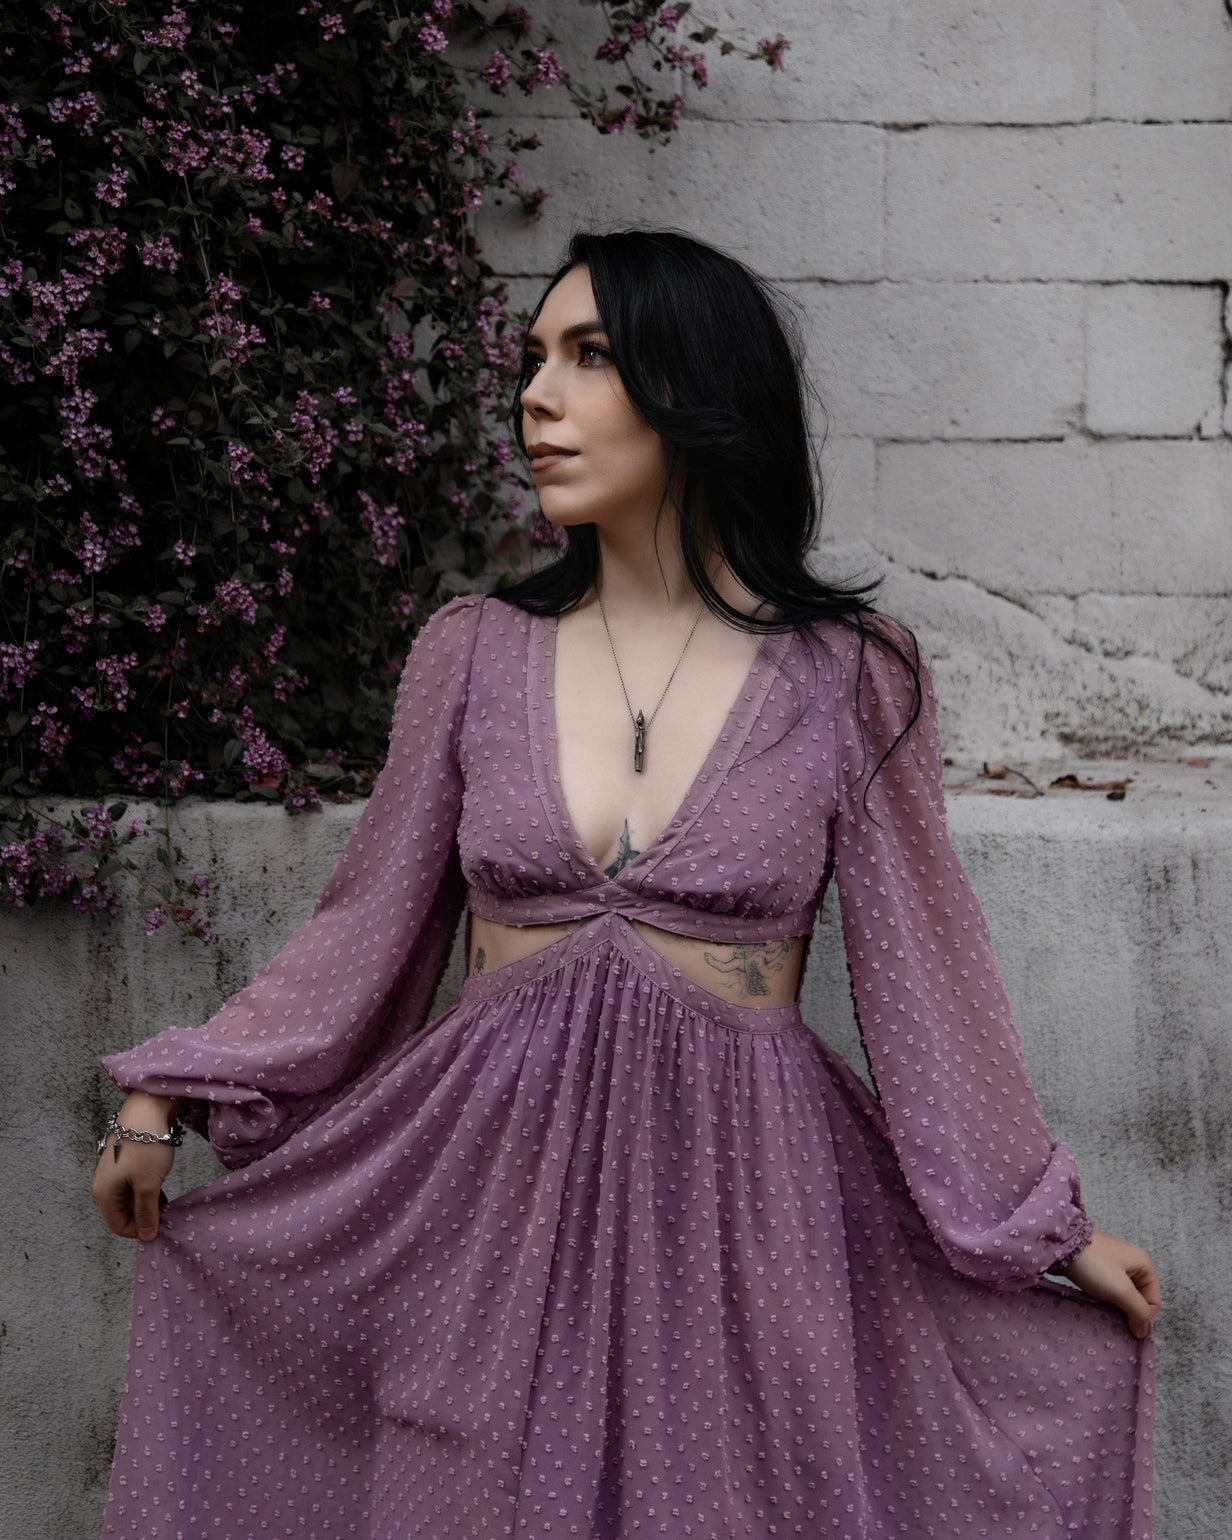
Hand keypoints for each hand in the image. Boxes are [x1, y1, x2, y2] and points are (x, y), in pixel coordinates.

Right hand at [91, 1092, 183, 1241]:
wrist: (147, 1108)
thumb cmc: (146, 1148)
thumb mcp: (148, 1185)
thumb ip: (146, 1212)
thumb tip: (146, 1236)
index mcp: (104, 1193)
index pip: (118, 1226)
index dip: (139, 1231)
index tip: (162, 1227)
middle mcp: (105, 1184)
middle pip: (123, 1212)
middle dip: (144, 1216)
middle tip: (168, 1214)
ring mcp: (114, 1172)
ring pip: (130, 1198)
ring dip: (148, 1203)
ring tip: (168, 1201)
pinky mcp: (125, 1161)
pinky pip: (134, 1184)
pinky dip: (147, 1189)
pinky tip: (162, 1186)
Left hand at [1055, 1228, 1161, 1339]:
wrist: (1061, 1243)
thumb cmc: (1094, 1265)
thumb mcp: (1121, 1290)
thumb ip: (1138, 1311)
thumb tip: (1143, 1332)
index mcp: (1144, 1264)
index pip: (1154, 1300)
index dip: (1144, 1317)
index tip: (1129, 1329)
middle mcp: (1133, 1263)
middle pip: (1140, 1298)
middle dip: (1130, 1313)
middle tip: (1117, 1324)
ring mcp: (1115, 1264)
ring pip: (1124, 1295)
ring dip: (1118, 1308)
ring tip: (1107, 1317)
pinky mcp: (1099, 1267)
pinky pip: (1110, 1290)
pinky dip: (1107, 1300)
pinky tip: (1098, 1306)